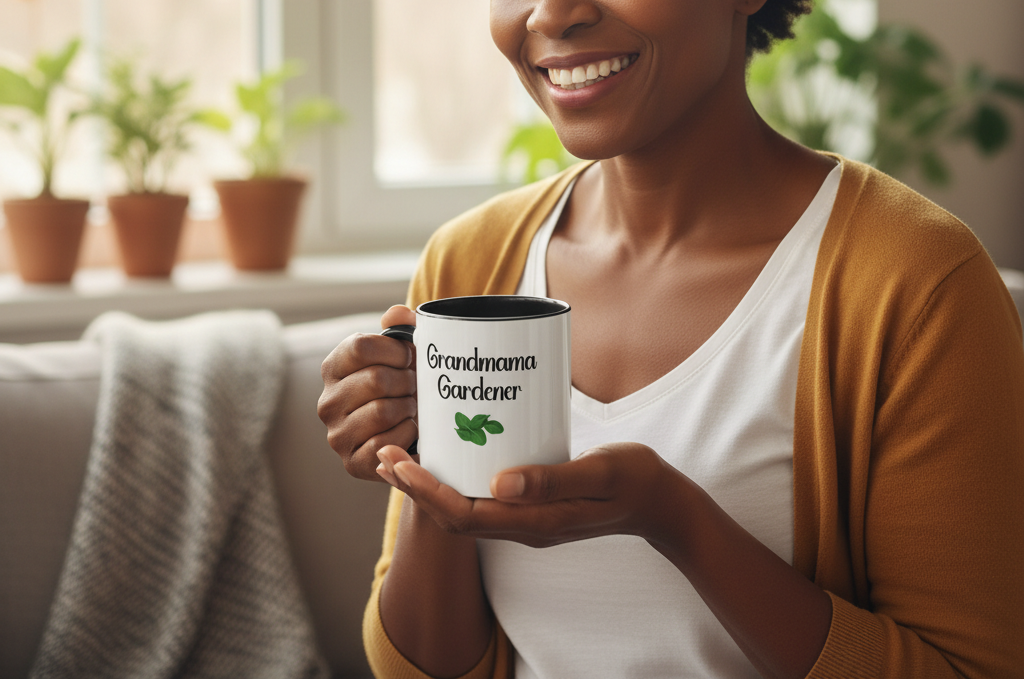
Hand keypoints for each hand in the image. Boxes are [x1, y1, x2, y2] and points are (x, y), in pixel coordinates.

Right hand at [318, 305, 417, 480]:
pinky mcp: (353, 463)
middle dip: (406, 381)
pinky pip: (387, 443)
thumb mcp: (405, 354)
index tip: (409, 358)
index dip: (395, 350)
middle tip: (414, 387)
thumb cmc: (407, 387)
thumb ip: (402, 327)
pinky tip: (409, 431)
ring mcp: (337, 435)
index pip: (360, 347)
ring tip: (411, 407)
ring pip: (382, 411)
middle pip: (376, 379)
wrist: (414, 436)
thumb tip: (396, 315)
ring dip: (409, 408)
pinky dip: (407, 435)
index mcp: (334, 368)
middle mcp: (327, 402)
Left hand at [375, 442, 687, 546]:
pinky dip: (454, 480)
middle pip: (454, 516)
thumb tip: (498, 484)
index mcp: (536, 523)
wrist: (660, 503)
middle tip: (384, 455)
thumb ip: (554, 480)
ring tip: (400, 456)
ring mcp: (526, 520)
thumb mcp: (602, 473)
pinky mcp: (531, 507)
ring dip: (429, 486)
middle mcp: (524, 527)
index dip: (425, 492)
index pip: (464, 515)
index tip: (398, 463)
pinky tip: (447, 453)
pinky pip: (481, 500)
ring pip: (464, 510)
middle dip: (414, 489)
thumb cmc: (635, 481)